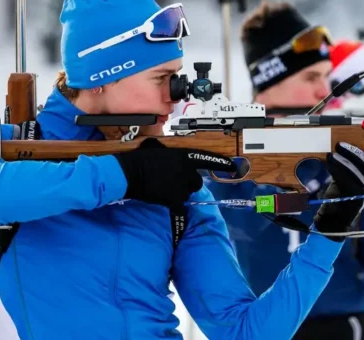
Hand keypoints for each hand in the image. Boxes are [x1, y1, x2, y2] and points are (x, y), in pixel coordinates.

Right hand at [115, 138, 234, 208]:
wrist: (129, 172)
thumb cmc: (140, 159)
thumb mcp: (160, 151)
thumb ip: (173, 159)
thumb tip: (175, 165)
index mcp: (184, 156)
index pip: (207, 159)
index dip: (221, 164)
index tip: (233, 166)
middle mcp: (186, 170)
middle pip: (196, 183)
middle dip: (188, 185)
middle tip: (172, 184)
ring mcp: (181, 185)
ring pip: (186, 195)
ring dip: (178, 195)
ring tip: (162, 190)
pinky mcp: (173, 198)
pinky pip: (180, 209)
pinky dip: (176, 211)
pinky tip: (169, 210)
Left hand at [313, 138, 363, 238]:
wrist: (331, 221)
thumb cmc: (336, 198)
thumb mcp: (344, 179)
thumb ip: (348, 166)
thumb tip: (341, 146)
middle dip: (355, 153)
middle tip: (339, 144)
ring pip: (357, 173)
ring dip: (343, 161)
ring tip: (330, 154)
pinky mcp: (355, 200)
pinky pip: (347, 180)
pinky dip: (337, 169)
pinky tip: (329, 162)